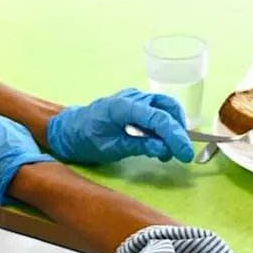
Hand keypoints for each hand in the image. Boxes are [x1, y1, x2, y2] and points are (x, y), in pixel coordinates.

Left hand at [46, 88, 194, 163]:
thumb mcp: (112, 148)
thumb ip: (140, 146)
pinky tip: (161, 144)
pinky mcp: (136, 104)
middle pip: (168, 108)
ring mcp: (135, 98)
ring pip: (166, 107)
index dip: (176, 137)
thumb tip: (164, 149)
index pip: (159, 119)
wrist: (68, 129)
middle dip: (179, 131)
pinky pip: (157, 110)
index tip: (185, 155)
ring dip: (173, 128)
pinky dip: (165, 126)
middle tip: (181, 154)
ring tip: (170, 151)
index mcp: (124, 107)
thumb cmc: (85, 138)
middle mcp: (133, 97)